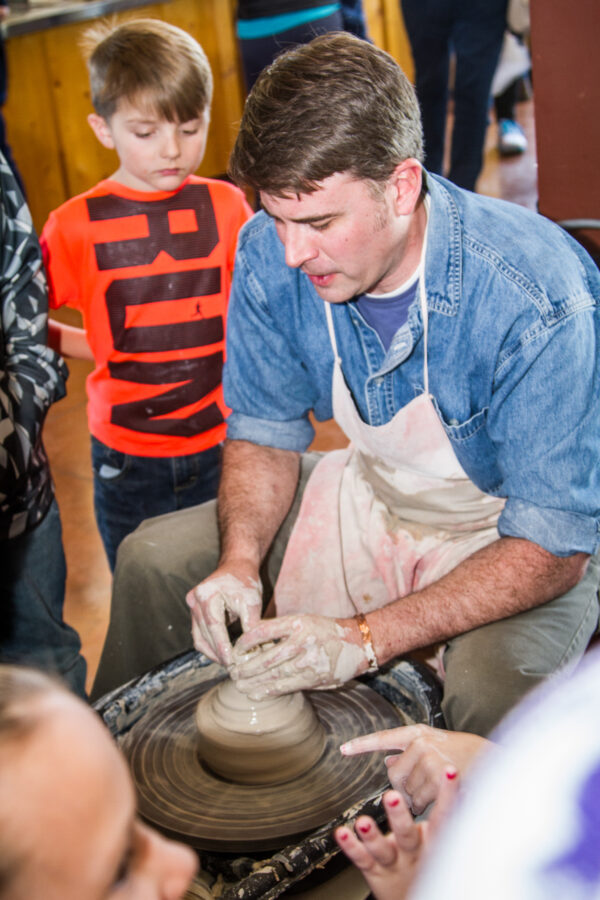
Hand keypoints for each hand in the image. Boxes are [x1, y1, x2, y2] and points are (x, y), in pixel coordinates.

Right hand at [185, 564, 261, 666]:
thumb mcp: (252, 602)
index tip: (231, 662)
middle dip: (218, 653)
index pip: (214, 626)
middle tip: (233, 667)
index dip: (222, 646)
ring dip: (213, 652)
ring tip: (229, 664)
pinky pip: (200, 634)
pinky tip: (223, 654)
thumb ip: (251, 626)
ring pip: (199, 637)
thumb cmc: (245, 581)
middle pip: (204, 634)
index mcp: (207, 594)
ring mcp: (192, 606)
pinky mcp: (195, 612)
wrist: (236, 566)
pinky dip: (211, 645)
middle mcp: (194, 600)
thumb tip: (253, 651)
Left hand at [229, 614, 365, 697]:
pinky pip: (286, 686)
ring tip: (239, 685)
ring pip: (274, 675)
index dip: (245, 642)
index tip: (235, 649)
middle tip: (232, 672)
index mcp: (298, 622)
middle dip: (246, 668)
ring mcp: (309, 661)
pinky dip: (269, 690)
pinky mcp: (314, 677)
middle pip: (266, 658)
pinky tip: (256, 693)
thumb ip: (282, 630)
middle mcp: (302, 640)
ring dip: (253, 682)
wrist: (358, 643)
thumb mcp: (304, 621)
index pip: (263, 631)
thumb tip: (253, 642)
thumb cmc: (326, 631)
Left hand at [334, 775, 458, 899]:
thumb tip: (465, 782)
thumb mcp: (442, 840)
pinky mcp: (375, 872)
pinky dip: (351, 847)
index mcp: (434, 842)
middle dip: (399, 816)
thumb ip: (449, 814)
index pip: (444, 816)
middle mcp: (414, 854)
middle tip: (392, 795)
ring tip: (362, 822)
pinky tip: (341, 833)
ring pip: (382, 850)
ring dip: (372, 836)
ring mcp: (394, 864)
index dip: (449, 793)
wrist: (414, 898)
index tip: (448, 770)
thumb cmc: (428, 861)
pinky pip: (361, 859)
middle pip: (407, 835)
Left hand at [341, 724, 487, 814]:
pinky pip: (421, 800)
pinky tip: (442, 797)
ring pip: (408, 791)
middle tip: (420, 793)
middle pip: (394, 775)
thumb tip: (387, 761)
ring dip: (419, 799)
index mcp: (418, 732)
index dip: (362, 745)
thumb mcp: (438, 748)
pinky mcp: (438, 777)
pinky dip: (429, 805)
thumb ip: (412, 753)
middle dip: (403, 789)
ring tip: (437, 791)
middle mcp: (421, 742)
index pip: (384, 738)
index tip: (343, 749)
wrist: (498, 762)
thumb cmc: (467, 756)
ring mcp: (429, 758)